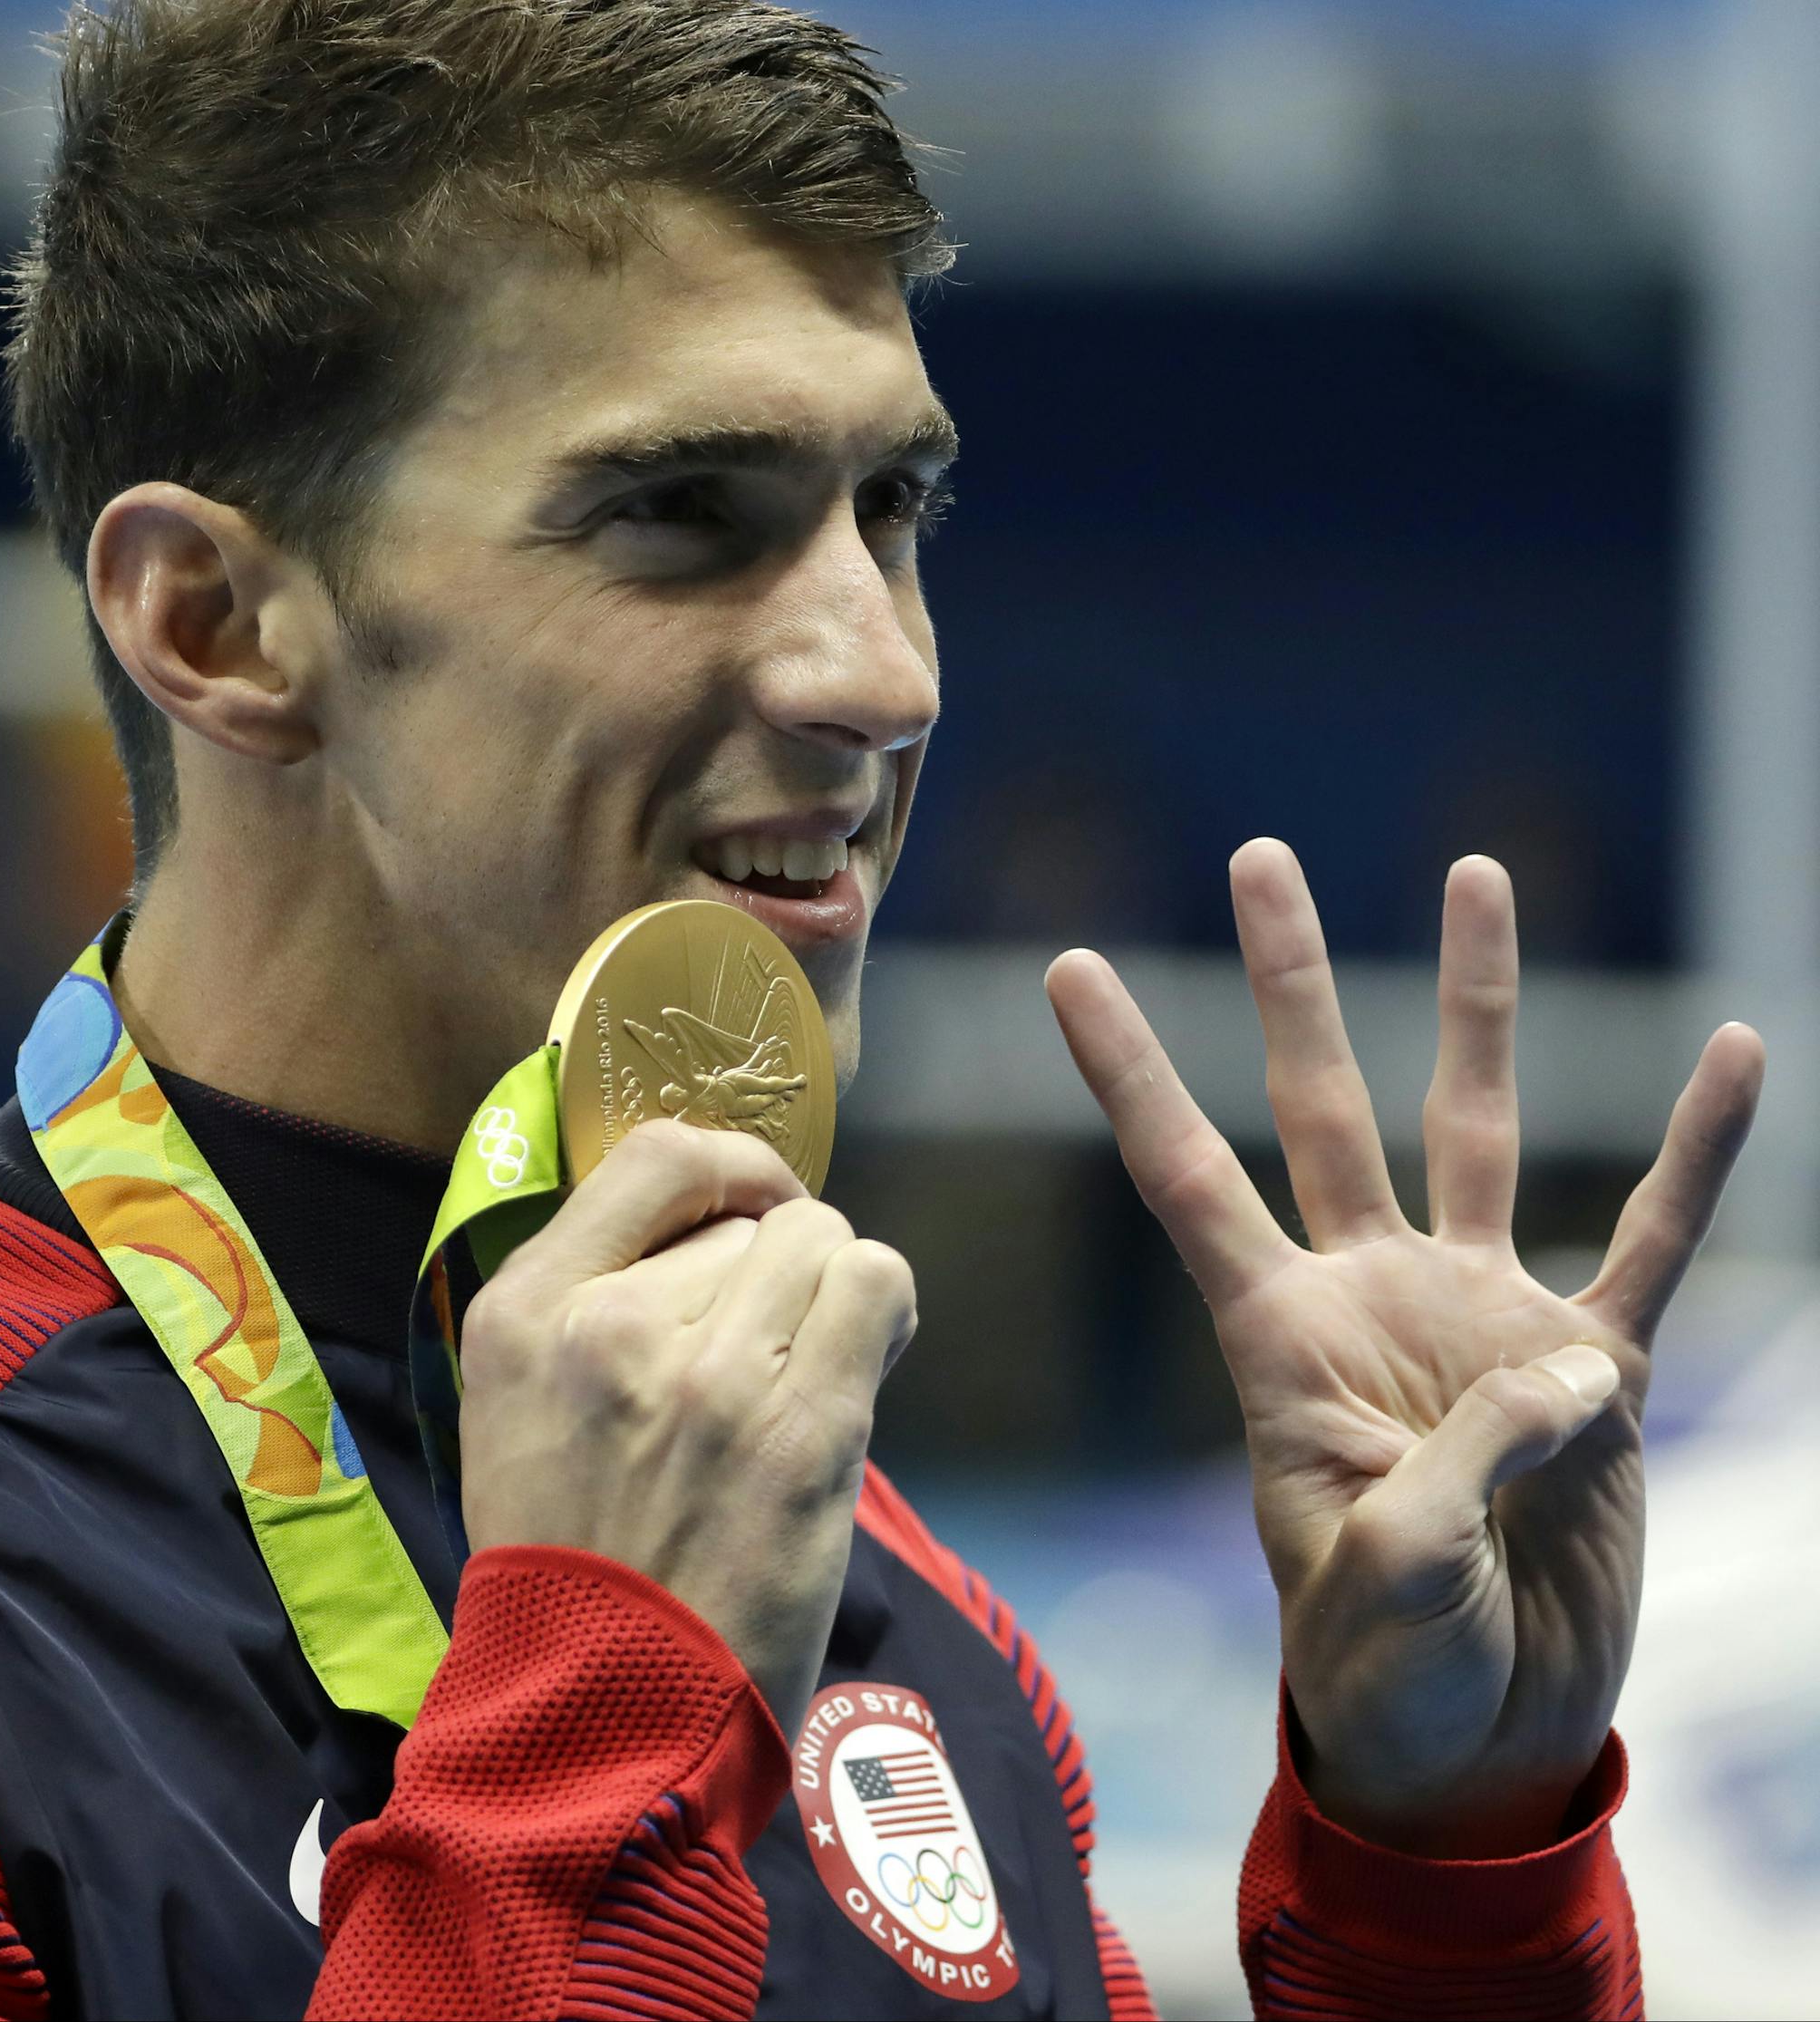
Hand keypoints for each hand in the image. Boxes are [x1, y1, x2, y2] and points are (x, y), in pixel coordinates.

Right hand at [458, 1119, 917, 1731]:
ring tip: (816, 1360)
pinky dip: (882, 1313)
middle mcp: (613, 1324)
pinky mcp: (803, 1428)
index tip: (754, 1208)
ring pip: (825, 1242)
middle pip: (757, 1218)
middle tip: (768, 1353)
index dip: (734, 1167)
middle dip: (773, 1275)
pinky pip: (878, 1285)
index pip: (658, 1156)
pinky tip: (861, 1363)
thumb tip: (715, 1234)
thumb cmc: (566, 1566)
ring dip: (832, 1294)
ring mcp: (713, 1374)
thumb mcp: (515, 1410)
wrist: (600, 1715)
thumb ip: (589, 1307)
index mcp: (525, 1312)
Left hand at [1047, 840, 1764, 1856]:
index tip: (1071, 965)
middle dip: (1291, 981)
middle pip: (1321, 1104)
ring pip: (1477, 1126)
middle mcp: (1372, 1294)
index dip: (1127, 1071)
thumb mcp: (1391, 1585)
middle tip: (1262, 855)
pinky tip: (1737, 1057)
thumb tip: (1571, 1373)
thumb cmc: (1388, 1676)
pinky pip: (1656, 1239)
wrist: (1477, 1739)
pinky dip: (1698, 1156)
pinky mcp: (1592, 1373)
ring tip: (1475, 873)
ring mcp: (1484, 1318)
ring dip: (1478, 1003)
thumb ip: (1465, 1471)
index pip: (1184, 1174)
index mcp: (1281, 1337)